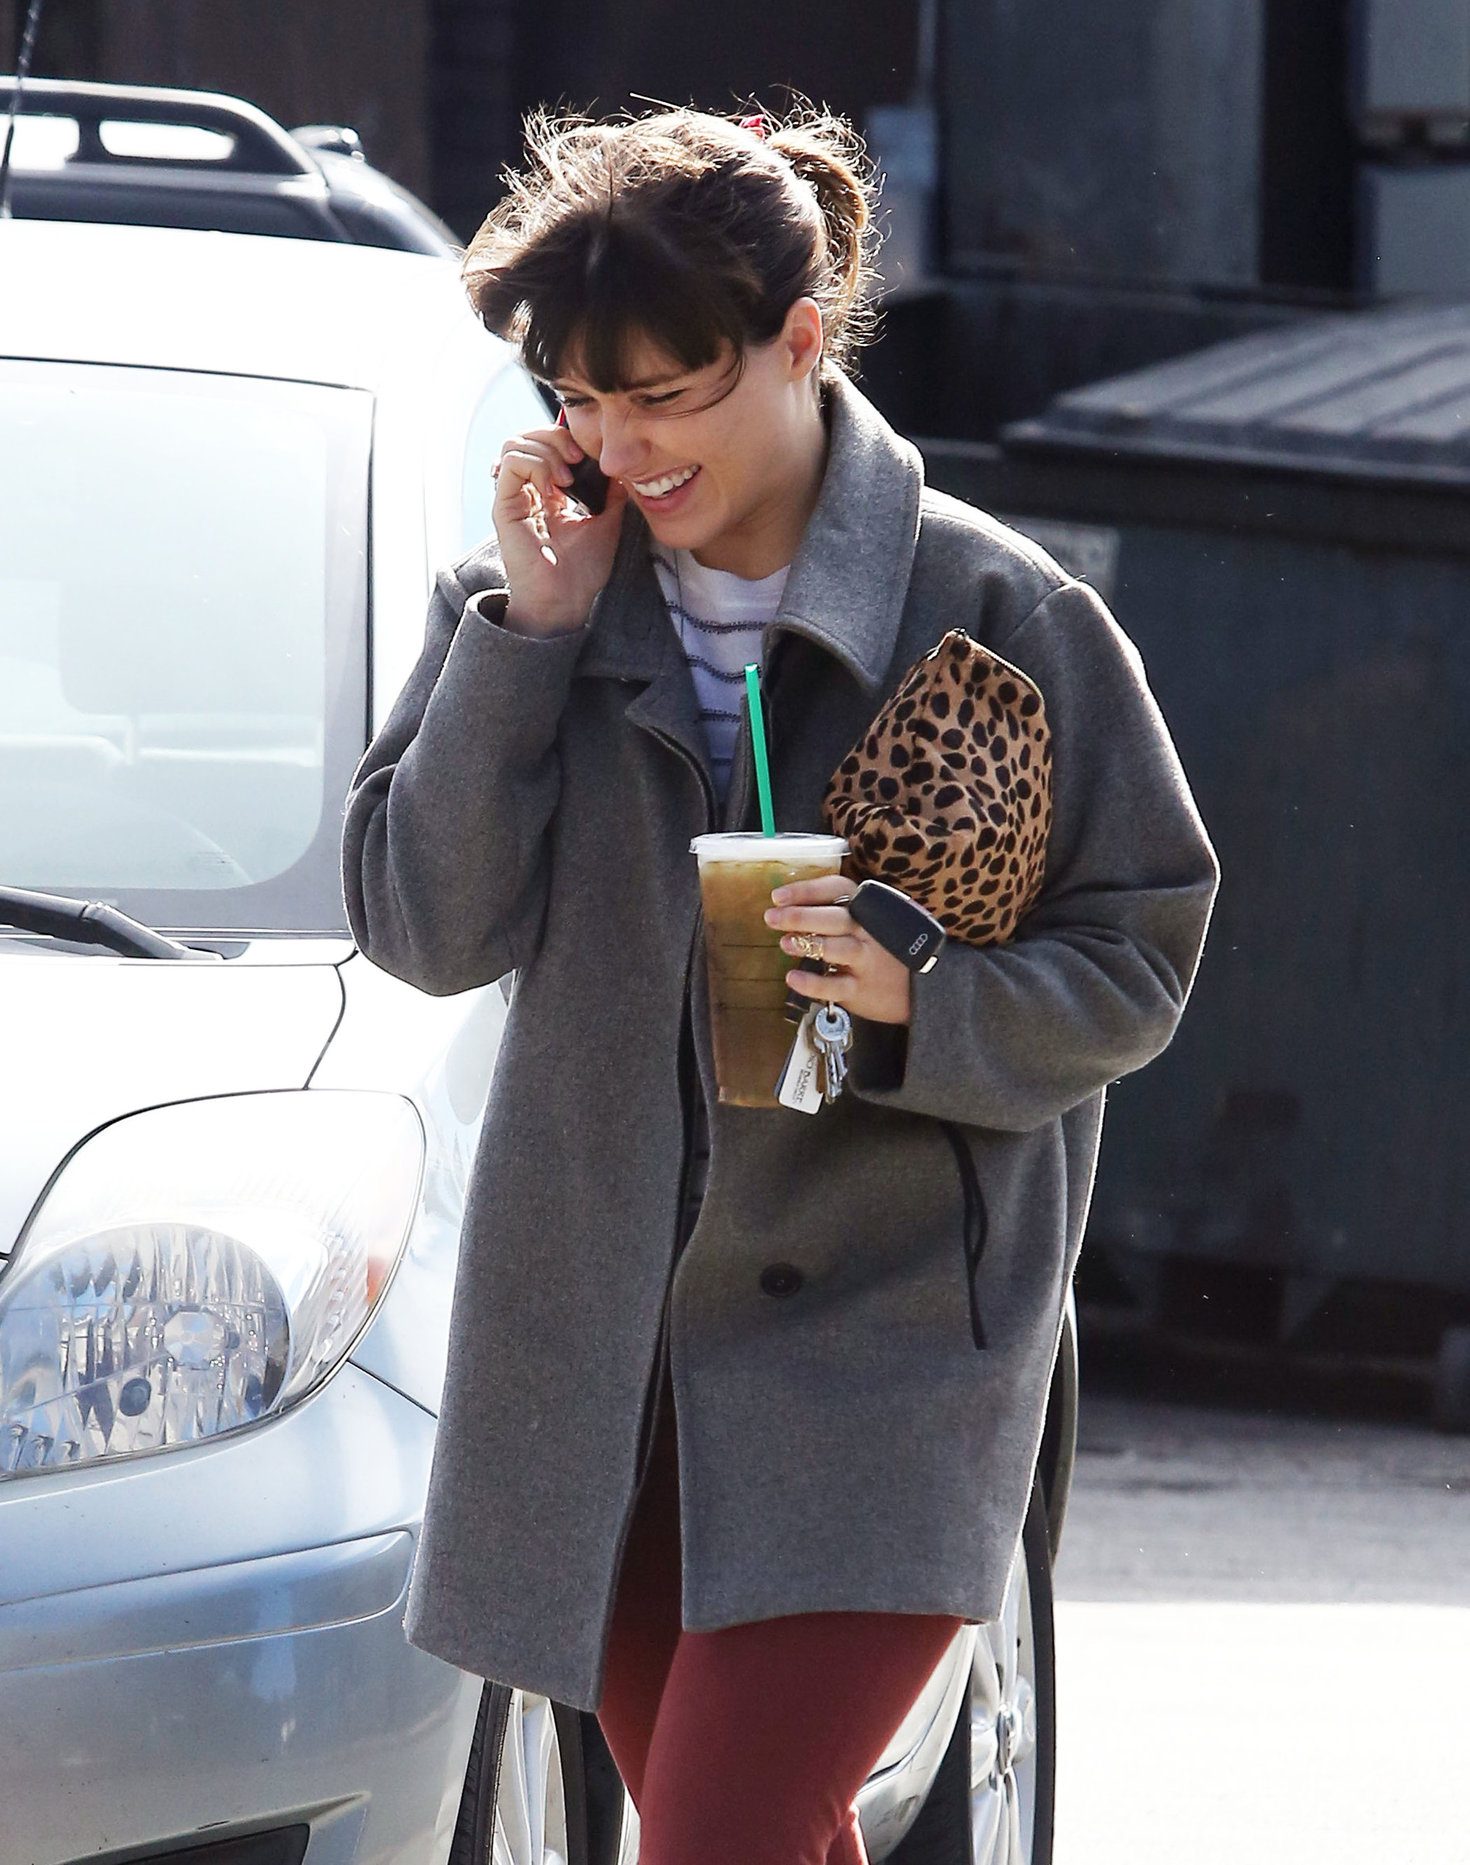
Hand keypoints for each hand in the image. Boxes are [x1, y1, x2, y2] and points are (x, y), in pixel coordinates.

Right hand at [493, 424, 626, 636]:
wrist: (566, 601)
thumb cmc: (583, 571)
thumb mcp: (608, 521)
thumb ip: (612, 492)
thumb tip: (621, 466)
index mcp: (548, 492)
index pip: (547, 444)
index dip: (567, 438)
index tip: (590, 454)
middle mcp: (527, 491)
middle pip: (528, 437)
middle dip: (556, 437)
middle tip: (578, 458)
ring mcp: (514, 497)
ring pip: (515, 444)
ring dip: (546, 450)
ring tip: (567, 477)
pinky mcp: (504, 507)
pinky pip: (511, 464)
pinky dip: (535, 464)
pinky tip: (552, 487)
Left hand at [766, 873, 912, 1025]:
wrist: (923, 985)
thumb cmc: (887, 947)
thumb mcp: (873, 920)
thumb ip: (840, 911)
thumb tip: (792, 907)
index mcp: (869, 907)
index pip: (836, 889)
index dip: (805, 890)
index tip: (778, 896)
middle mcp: (868, 930)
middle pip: (832, 918)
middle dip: (799, 916)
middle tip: (771, 917)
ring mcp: (866, 960)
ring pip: (835, 948)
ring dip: (807, 944)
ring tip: (785, 943)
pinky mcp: (862, 989)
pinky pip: (834, 985)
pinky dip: (812, 983)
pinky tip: (793, 977)